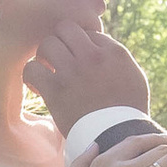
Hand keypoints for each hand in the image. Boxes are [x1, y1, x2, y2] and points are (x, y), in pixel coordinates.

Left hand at [24, 15, 152, 133]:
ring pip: (47, 43)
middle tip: (61, 57)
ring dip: (45, 55)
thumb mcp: (134, 76)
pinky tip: (38, 86)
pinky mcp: (56, 89)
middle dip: (62, 41)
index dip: (82, 43)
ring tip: (49, 69)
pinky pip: (32, 68)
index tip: (80, 57)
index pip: (89, 31)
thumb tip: (97, 41)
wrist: (117, 137)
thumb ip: (115, 56)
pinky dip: (32, 74)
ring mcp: (73, 71)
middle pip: (66, 28)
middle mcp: (93, 56)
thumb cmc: (127, 110)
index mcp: (114, 52)